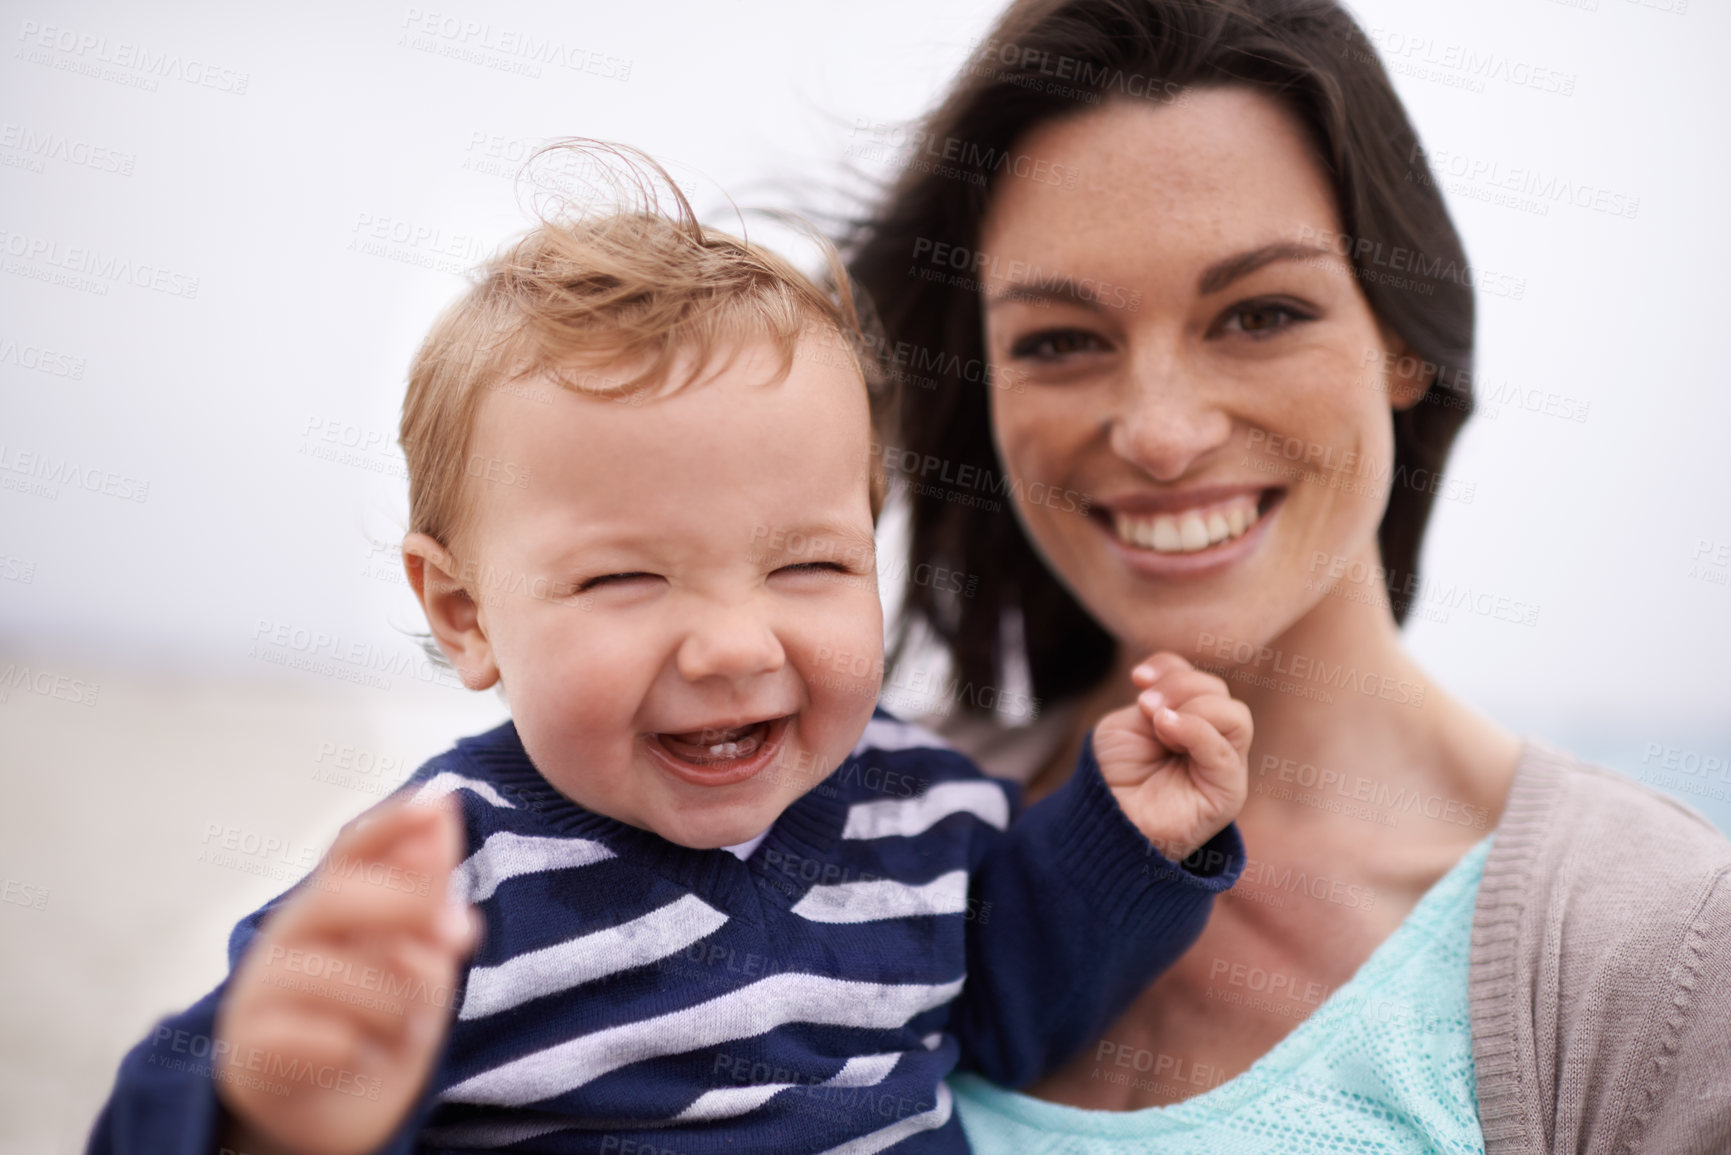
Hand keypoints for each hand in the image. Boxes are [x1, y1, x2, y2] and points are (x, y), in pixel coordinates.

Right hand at [212, 794, 478, 1154]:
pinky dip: (350, 1046)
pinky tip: (359, 1054)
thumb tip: (443, 812)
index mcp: (329, 906)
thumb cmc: (378, 1020)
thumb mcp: (417, 955)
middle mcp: (287, 940)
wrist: (333, 1116)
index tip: (440, 801)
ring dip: (394, 999)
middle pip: (335, 896)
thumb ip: (426, 890)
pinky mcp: (250, 1054)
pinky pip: (310, 1037)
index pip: (352, 849)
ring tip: (408, 1024)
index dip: (392, 824)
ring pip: (331, 974)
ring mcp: (260, 994)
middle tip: (463, 934)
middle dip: (407, 906)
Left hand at [1091, 652, 1251, 864]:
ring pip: (1234, 714)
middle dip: (1179, 686)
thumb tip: (1176, 701)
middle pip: (1218, 691)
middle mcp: (1212, 738)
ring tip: (1157, 721)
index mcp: (1190, 719)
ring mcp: (1223, 764)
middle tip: (1146, 705)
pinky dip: (1196, 729)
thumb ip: (1160, 701)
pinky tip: (1166, 728)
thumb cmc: (1115, 774)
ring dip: (1191, 706)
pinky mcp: (1228, 791)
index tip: (1138, 678)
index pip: (1198, 677)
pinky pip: (1224, 751)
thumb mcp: (1129, 723)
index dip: (1171, 668)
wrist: (1104, 820)